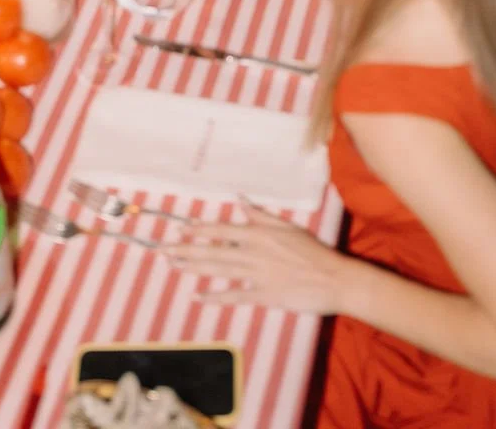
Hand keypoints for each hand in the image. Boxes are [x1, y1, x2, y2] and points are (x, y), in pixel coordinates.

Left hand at [170, 203, 347, 313]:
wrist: (332, 278)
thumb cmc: (311, 249)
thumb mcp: (285, 226)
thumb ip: (259, 214)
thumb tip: (239, 198)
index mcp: (258, 233)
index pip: (222, 229)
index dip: (199, 229)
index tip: (179, 229)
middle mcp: (253, 251)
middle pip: (213, 250)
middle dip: (185, 249)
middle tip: (163, 250)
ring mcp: (256, 275)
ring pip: (218, 270)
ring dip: (193, 268)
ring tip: (173, 265)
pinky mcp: (263, 295)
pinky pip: (234, 296)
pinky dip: (215, 296)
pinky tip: (197, 296)